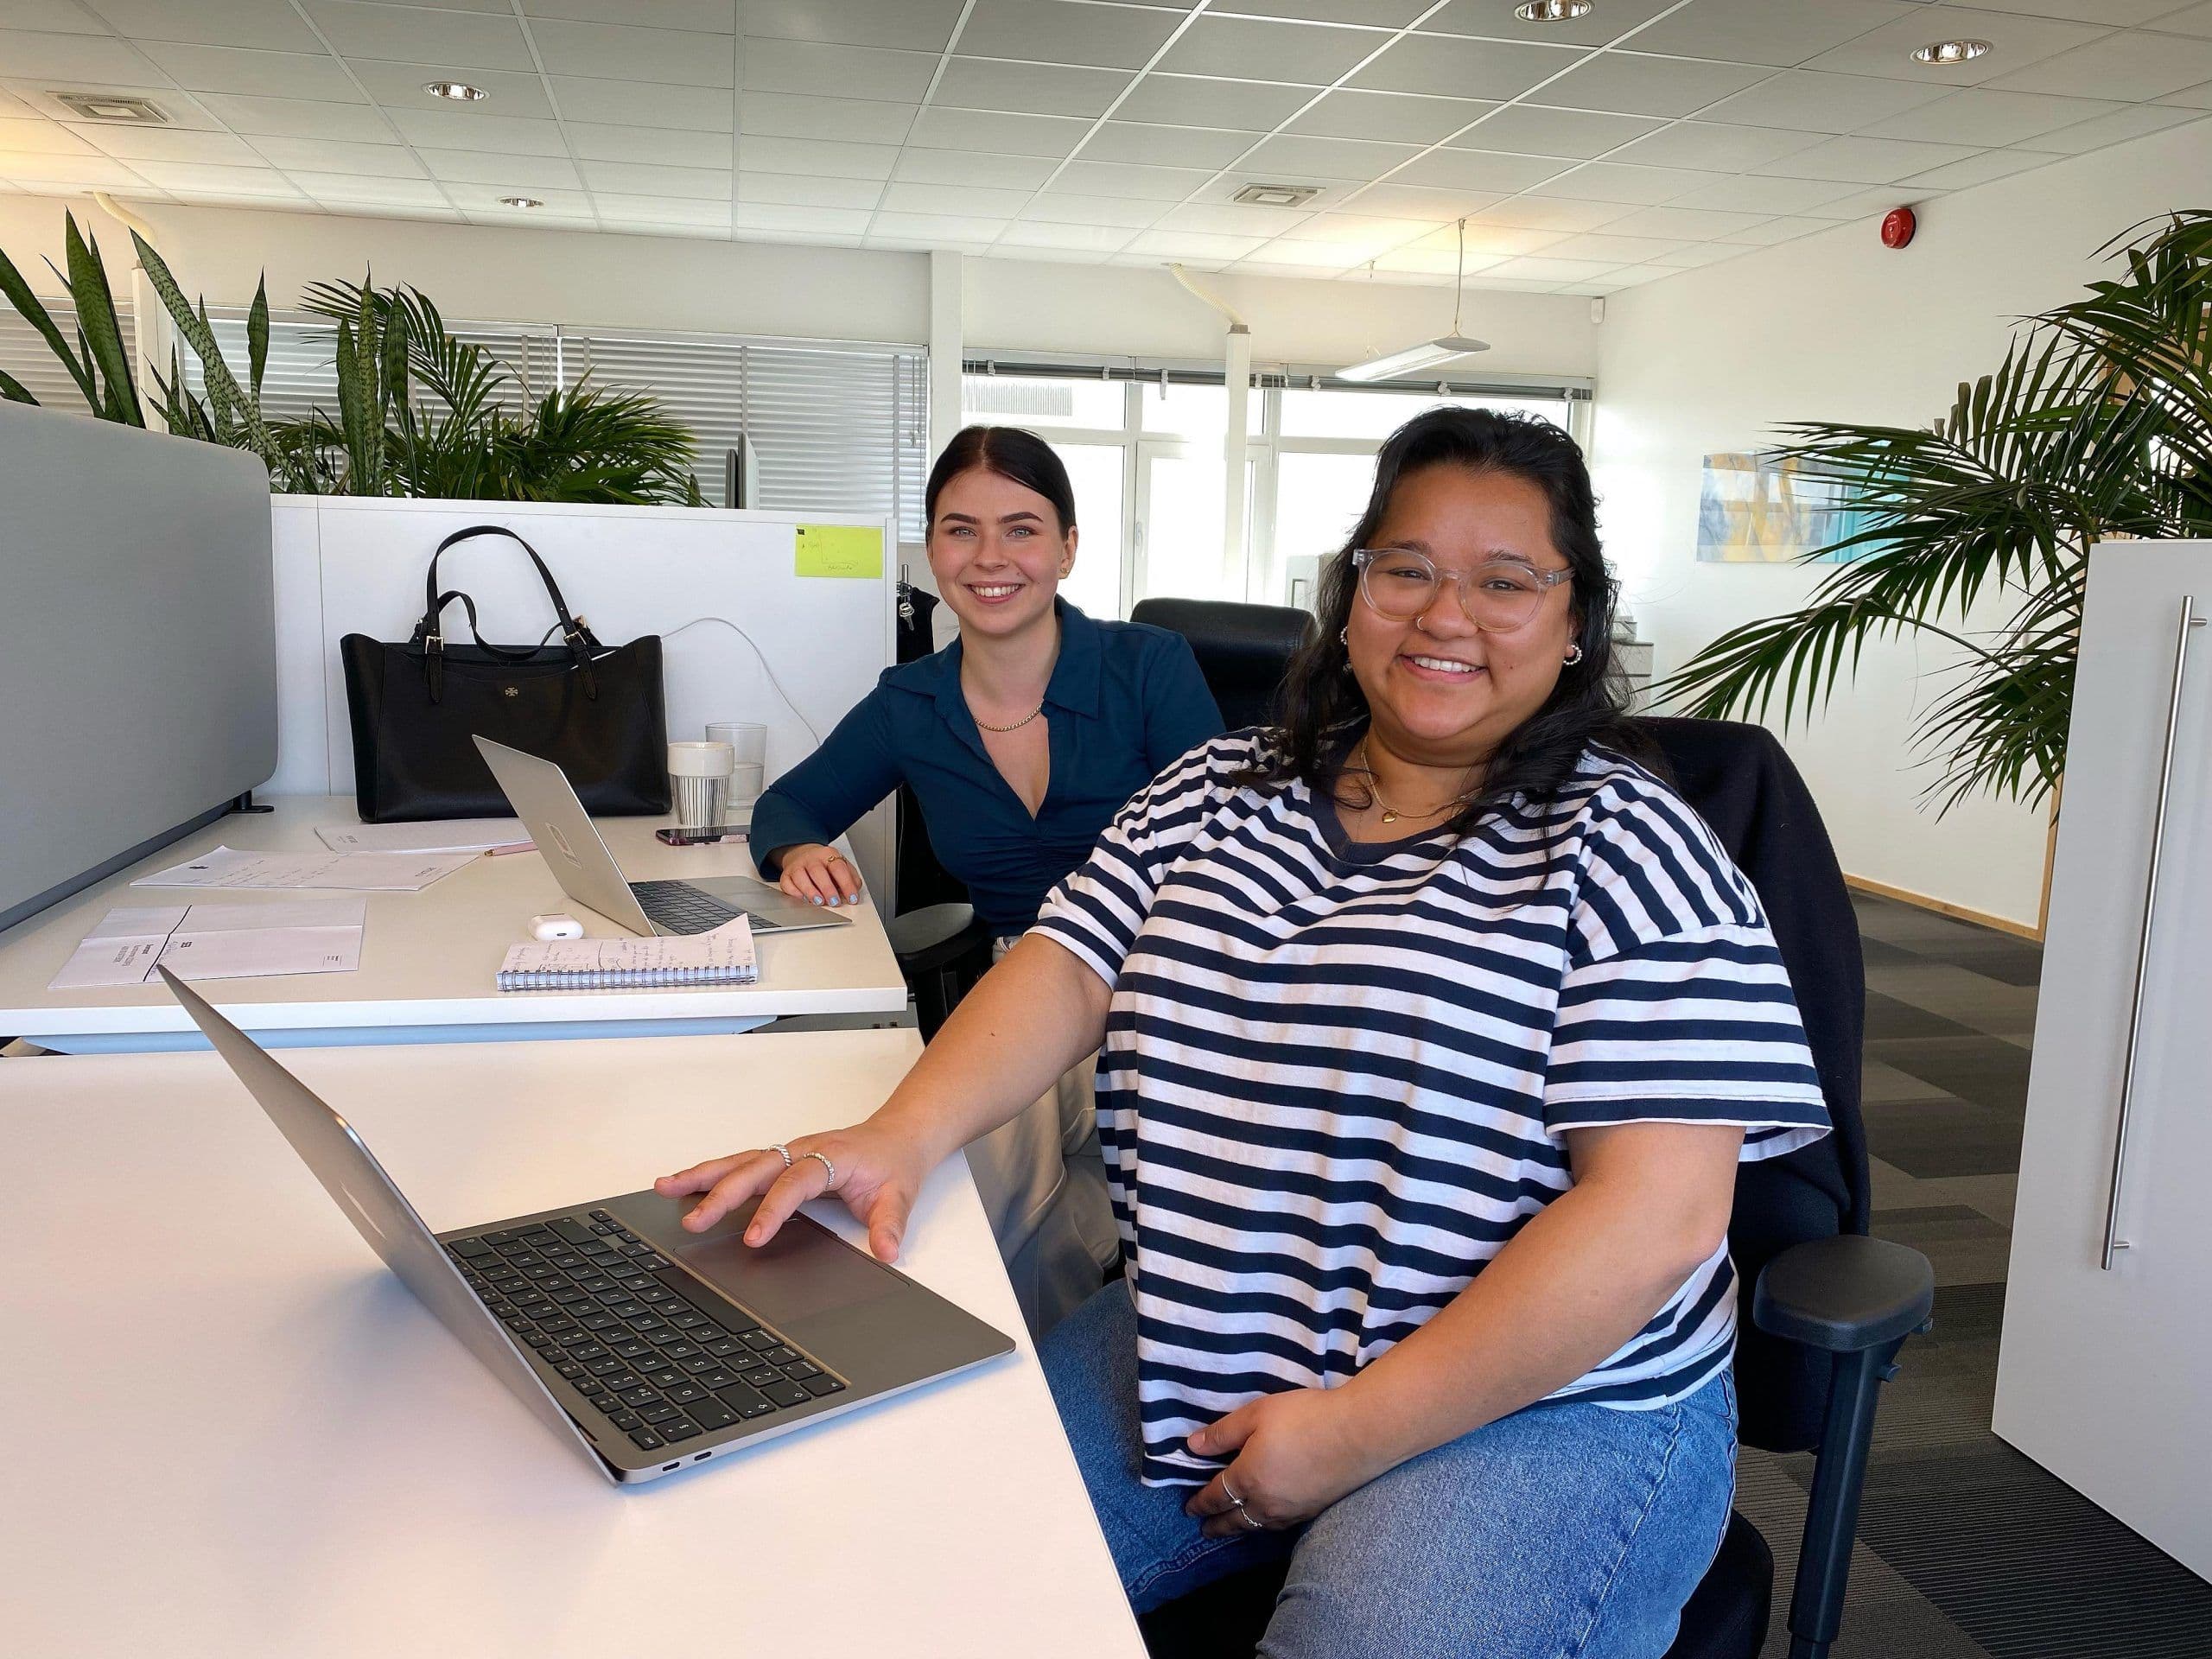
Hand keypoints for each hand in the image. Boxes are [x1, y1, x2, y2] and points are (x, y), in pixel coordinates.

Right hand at [654, 1117, 934, 1262]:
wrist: (898, 1136)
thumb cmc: (894, 1162)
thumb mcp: (901, 1194)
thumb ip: (890, 1224)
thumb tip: (887, 1252)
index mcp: (829, 1157)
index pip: (795, 1182)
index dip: (773, 1209)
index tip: (754, 1237)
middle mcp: (801, 1149)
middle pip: (755, 1169)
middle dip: (722, 1195)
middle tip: (695, 1221)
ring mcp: (787, 1152)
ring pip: (739, 1162)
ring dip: (703, 1176)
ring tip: (666, 1187)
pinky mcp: (779, 1160)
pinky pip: (741, 1165)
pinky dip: (711, 1173)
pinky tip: (685, 1183)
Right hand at [774, 842, 861, 906]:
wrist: (801, 853)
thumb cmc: (824, 863)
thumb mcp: (841, 864)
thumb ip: (851, 876)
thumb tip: (855, 889)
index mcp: (828, 854)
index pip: (838, 868)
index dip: (846, 884)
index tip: (852, 898)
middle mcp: (811, 859)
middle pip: (818, 872)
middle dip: (827, 889)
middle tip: (835, 902)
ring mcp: (797, 866)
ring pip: (800, 877)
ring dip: (811, 892)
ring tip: (820, 902)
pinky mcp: (786, 875)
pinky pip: (787, 884)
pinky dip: (795, 893)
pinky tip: (804, 899)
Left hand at [1181, 1387, 1382, 1537]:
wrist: (1358, 1434)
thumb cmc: (1304, 1418)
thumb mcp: (1256, 1414)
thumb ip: (1222, 1433)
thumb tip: (1192, 1446)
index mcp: (1247, 1478)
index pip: (1215, 1496)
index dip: (1200, 1503)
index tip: (1189, 1508)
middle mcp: (1265, 1502)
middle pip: (1234, 1520)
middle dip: (1216, 1526)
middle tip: (1204, 1529)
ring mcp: (1291, 1511)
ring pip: (1256, 1527)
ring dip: (1239, 1528)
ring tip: (1231, 1527)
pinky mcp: (1312, 1511)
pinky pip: (1278, 1526)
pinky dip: (1263, 1527)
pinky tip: (1266, 1520)